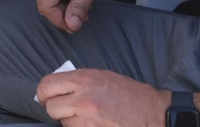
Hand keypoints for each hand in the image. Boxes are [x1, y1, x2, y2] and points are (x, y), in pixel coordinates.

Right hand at [36, 0, 116, 31]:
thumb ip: (80, 6)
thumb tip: (71, 25)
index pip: (46, 5)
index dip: (59, 20)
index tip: (75, 26)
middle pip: (44, 4)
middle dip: (61, 16)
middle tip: (81, 19)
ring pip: (46, 0)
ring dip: (62, 10)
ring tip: (82, 10)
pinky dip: (61, 1)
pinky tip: (76, 2)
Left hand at [38, 68, 167, 126]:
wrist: (155, 114)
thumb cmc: (132, 95)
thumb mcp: (103, 77)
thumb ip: (78, 81)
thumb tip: (58, 88)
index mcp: (85, 79)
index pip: (46, 85)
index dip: (43, 94)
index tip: (47, 98)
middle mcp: (84, 98)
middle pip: (50, 107)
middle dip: (57, 110)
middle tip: (68, 110)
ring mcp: (88, 120)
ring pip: (63, 123)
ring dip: (71, 122)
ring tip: (89, 118)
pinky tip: (94, 125)